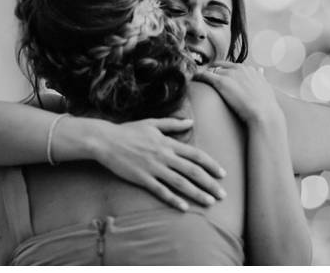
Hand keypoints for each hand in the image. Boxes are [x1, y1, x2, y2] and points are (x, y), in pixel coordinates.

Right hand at [92, 118, 226, 210]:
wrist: (106, 141)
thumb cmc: (129, 131)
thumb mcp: (152, 123)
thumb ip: (172, 124)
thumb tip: (190, 121)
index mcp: (168, 143)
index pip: (195, 154)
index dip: (211, 164)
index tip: (222, 173)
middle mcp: (164, 156)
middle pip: (192, 171)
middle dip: (210, 183)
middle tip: (222, 194)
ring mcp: (154, 168)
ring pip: (180, 182)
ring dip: (197, 193)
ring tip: (210, 202)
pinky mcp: (142, 178)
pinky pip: (161, 191)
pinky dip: (174, 199)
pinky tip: (184, 207)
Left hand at [194, 62, 281, 125]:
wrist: (264, 112)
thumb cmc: (265, 105)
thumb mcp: (265, 86)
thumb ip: (260, 77)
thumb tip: (260, 71)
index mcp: (249, 69)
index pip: (232, 66)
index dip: (224, 72)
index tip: (219, 77)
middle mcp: (239, 68)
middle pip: (220, 66)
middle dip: (213, 72)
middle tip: (206, 79)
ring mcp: (230, 74)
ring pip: (212, 70)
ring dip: (205, 75)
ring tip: (197, 80)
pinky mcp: (222, 81)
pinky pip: (205, 75)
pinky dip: (198, 76)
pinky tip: (193, 78)